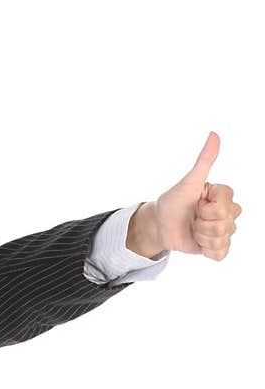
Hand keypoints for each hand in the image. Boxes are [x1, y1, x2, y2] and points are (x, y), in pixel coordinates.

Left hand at [151, 131, 241, 259]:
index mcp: (224, 195)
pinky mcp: (217, 246)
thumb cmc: (174, 201)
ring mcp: (223, 229)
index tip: (196, 203)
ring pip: (221, 239)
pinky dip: (206, 250)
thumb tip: (214, 134)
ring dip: (201, 237)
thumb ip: (204, 160)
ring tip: (193, 229)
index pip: (224, 208)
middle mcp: (228, 211)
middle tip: (193, 218)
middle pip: (225, 225)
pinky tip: (198, 242)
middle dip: (202, 224)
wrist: (161, 224)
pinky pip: (221, 254)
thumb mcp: (189, 182)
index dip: (206, 210)